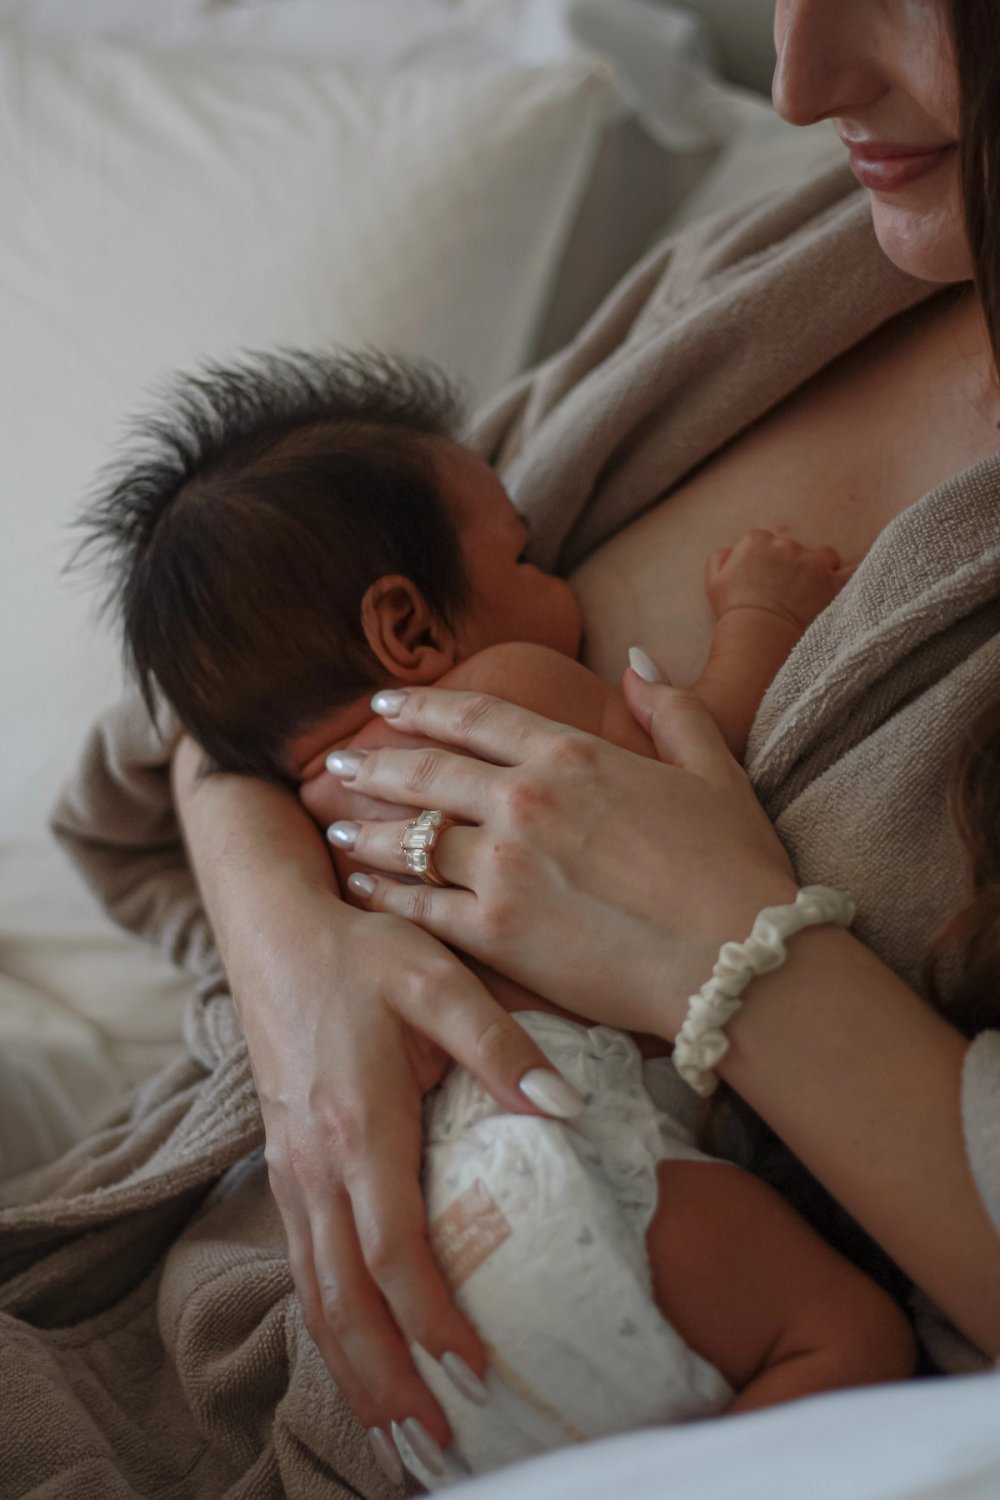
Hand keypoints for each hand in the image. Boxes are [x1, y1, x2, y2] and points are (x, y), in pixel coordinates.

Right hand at [233, 875, 582, 1476]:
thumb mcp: (438, 977)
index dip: (432, 1318)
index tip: (476, 1371)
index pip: (394, 1249)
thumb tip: (568, 1108)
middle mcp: (314, 1162)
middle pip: (344, 1298)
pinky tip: (356, 1353)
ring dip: (353, 1367)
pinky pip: (303, 1265)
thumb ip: (502, 1044)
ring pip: (315, 1292)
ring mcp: (291, 1168)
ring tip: (395, 1432)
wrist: (274, 929)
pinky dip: (329, 1323)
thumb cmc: (361, 953)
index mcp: (358, 1124)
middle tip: (435, 1446)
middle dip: (386, 1379)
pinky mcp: (285, 1164)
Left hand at [316, 676, 798, 1039]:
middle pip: (425, 772)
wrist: (736, 959)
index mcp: (571, 755)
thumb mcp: (714, 770)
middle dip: (373, 763)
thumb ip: (671, 708)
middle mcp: (524, 801)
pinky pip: (419, 907)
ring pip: (409, 837)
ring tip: (332, 824)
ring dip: (363, 828)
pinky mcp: (497, 934)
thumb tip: (637, 658)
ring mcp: (504, 867)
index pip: (475, 718)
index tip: (385, 703)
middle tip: (336, 761)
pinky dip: (383, 895)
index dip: (422, 706)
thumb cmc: (735, 867)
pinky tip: (358, 887)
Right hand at [705, 528, 849, 630]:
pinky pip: (854, 571)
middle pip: (793, 548)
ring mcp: (814, 563)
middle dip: (791, 565)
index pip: (763, 540)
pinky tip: (859, 576)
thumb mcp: (714, 581)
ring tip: (812, 592)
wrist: (758, 636)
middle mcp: (788, 546)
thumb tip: (731, 551)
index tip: (762, 578)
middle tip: (784, 591)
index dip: (764, 560)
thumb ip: (721, 557)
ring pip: (824, 556)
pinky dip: (855, 573)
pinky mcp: (834, 583)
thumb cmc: (734, 611)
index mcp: (757, 541)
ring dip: (820, 569)